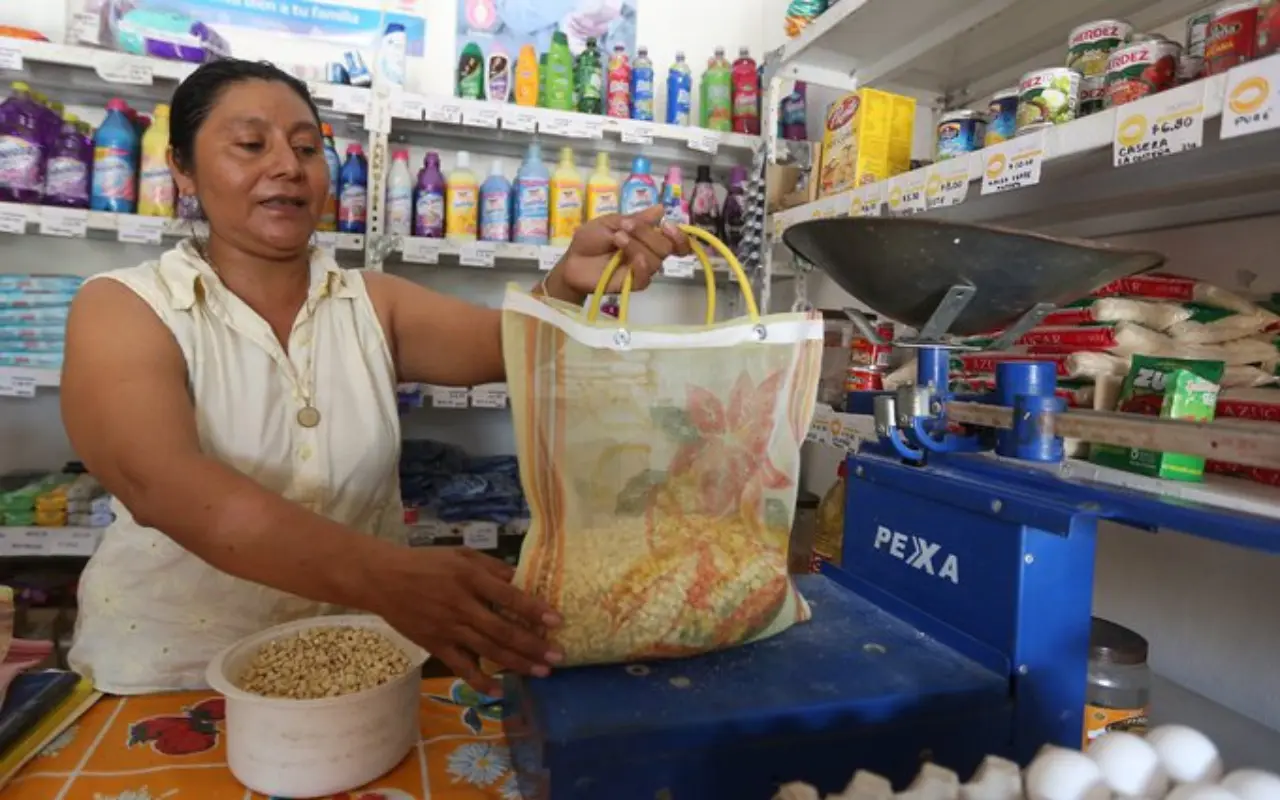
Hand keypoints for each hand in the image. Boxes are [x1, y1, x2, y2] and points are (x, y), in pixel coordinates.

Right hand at [369, 546, 561, 694]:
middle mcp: (462, 605)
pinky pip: (461, 667)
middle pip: (503, 630)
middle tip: (558, 656)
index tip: (557, 621)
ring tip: (542, 672)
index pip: (509, 597)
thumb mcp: (461, 554)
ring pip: (488, 651)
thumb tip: (522, 580)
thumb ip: (492, 567)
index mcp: (469, 578)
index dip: (534, 610)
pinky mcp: (436, 645)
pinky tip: (500, 690)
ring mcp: (448, 629)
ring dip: (517, 663)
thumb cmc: (426, 563)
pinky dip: (480, 681)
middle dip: (534, 645)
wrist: (382, 579)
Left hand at [546, 205, 691, 301]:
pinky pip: (646, 278)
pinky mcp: (631, 284)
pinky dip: (642, 266)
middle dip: (647, 234)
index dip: (678, 235)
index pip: (675, 241)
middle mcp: (649, 255)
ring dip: (637, 246)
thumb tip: (661, 208)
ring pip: (656, 260)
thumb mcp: (612, 221)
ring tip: (617, 238)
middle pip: (666, 247)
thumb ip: (637, 218)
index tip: (668, 225)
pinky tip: (634, 258)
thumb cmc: (590, 239)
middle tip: (626, 227)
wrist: (572, 260)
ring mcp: (641, 271)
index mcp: (647, 239)